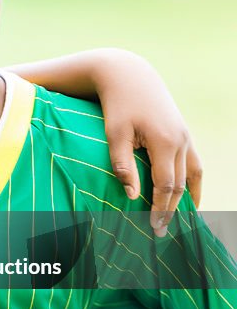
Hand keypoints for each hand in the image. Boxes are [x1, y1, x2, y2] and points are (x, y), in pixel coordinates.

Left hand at [99, 52, 202, 236]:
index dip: (160, 209)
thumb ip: (122, 164)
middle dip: (172, 210)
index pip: (166, 186)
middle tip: (160, 232)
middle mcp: (181, 141)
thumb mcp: (114, 133)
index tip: (152, 229)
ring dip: (188, 200)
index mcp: (164, 142)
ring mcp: (185, 137)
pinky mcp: (183, 133)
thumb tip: (132, 195)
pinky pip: (194, 164)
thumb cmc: (117, 105)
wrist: (129, 75)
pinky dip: (193, 183)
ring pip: (193, 176)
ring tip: (181, 222)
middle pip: (180, 185)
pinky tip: (188, 197)